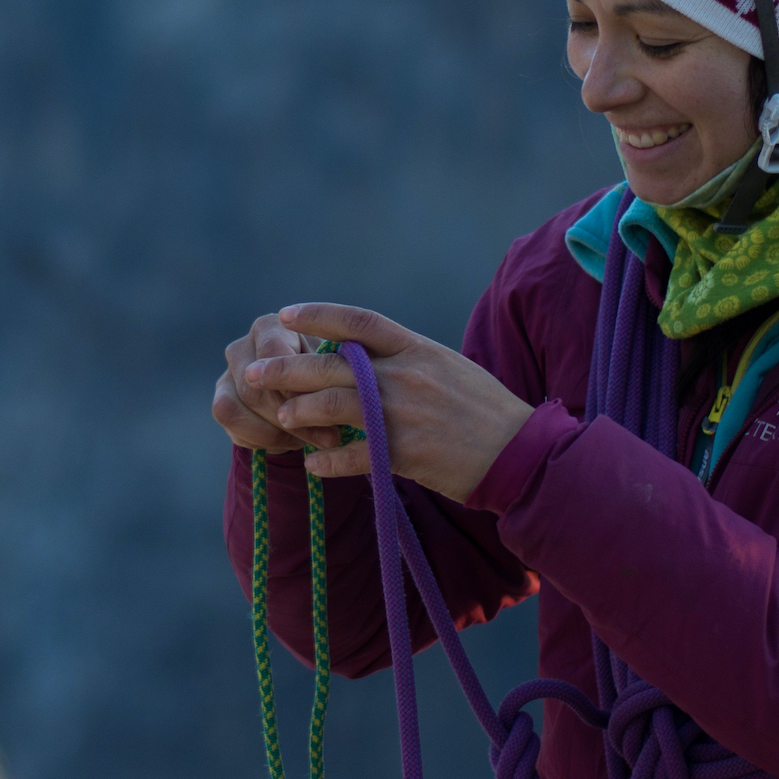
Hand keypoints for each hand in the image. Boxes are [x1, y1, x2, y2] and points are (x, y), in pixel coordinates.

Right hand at [212, 310, 314, 453]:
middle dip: (288, 417)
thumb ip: (328, 382)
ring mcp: (226, 376)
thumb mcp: (334, 370)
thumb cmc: (326, 373)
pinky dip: (262, 441)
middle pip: (253, 387)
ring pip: (232, 409)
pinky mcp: (221, 405)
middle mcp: (241, 347)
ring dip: (272, 432)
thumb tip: (325, 416)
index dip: (294, 384)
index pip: (272, 353)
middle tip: (325, 436)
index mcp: (269, 327)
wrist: (309, 390)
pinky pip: (232, 429)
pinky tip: (289, 441)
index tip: (319, 404)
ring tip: (306, 440)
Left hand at [244, 304, 536, 501]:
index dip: (319, 315)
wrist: (523, 455)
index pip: (360, 322)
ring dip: (299, 413)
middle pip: (333, 365)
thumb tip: (359, 355)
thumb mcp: (448, 368)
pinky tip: (312, 464)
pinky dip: (327, 460)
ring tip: (283, 420)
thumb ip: (405, 360)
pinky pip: (353, 455)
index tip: (285, 314)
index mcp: (419, 349)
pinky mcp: (408, 454)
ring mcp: (407, 414)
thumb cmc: (484, 411)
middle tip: (255, 374)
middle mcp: (409, 375)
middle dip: (286, 369)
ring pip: (334, 406)